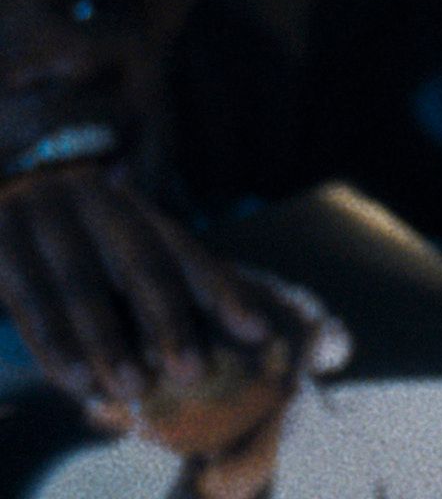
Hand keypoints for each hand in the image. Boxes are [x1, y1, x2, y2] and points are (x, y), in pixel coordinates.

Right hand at [0, 169, 292, 407]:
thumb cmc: (63, 244)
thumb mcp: (108, 253)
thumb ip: (148, 291)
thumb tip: (214, 349)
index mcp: (131, 206)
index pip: (184, 251)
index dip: (223, 292)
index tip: (259, 332)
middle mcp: (94, 202)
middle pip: (141, 266)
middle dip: (170, 322)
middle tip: (193, 374)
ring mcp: (43, 216)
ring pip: (83, 289)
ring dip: (109, 345)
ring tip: (134, 390)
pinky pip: (31, 302)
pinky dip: (55, 345)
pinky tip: (75, 381)